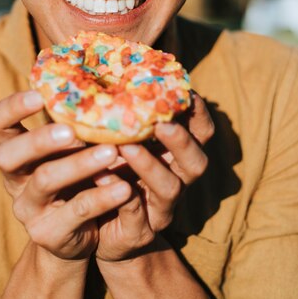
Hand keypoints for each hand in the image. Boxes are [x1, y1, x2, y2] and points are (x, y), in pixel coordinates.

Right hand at [0, 91, 132, 260]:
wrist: (80, 231)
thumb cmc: (75, 171)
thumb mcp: (69, 146)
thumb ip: (73, 118)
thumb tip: (100, 74)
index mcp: (14, 147)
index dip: (11, 108)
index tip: (38, 94)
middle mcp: (14, 177)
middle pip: (9, 155)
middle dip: (39, 140)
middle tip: (71, 130)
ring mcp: (27, 207)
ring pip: (44, 181)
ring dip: (78, 165)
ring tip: (110, 152)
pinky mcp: (48, 233)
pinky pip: (76, 211)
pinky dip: (102, 197)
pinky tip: (124, 187)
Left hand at [95, 93, 213, 261]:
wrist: (97, 225)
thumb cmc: (110, 169)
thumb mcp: (121, 138)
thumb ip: (124, 114)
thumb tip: (109, 68)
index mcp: (176, 155)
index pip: (201, 132)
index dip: (199, 113)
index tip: (188, 91)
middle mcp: (177, 180)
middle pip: (196, 161)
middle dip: (182, 140)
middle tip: (162, 123)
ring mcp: (161, 208)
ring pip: (170, 188)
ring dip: (151, 166)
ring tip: (127, 148)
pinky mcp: (139, 230)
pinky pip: (135, 214)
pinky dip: (121, 195)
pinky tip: (101, 178)